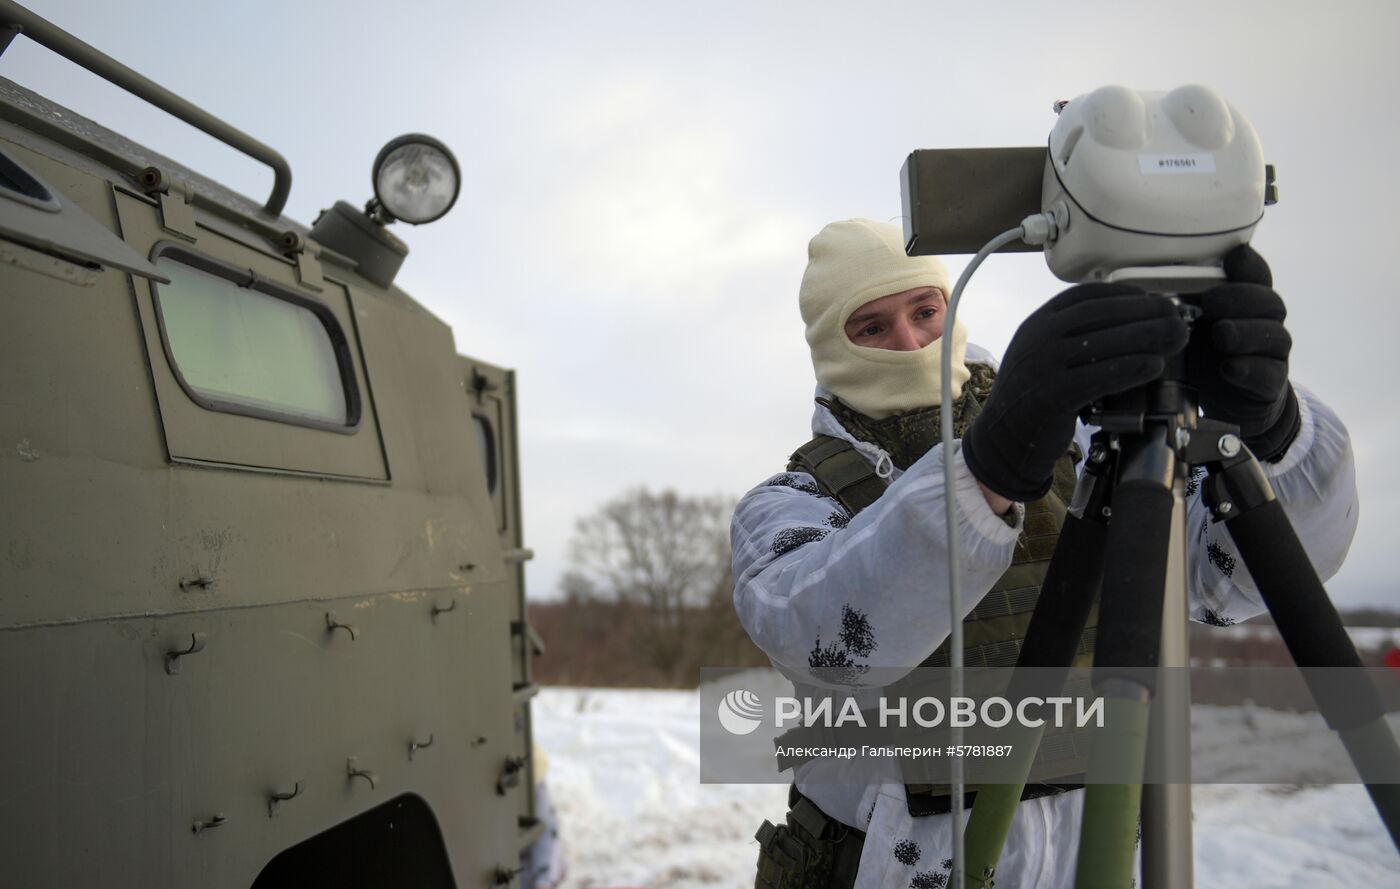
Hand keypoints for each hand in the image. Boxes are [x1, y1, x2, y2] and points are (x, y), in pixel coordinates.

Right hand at [963, 282, 1187, 501]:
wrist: (1003, 439)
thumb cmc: (1033, 397)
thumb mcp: (1043, 355)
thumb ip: (1073, 337)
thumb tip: (1131, 323)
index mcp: (1037, 323)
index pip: (1086, 296)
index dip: (1125, 294)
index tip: (1153, 298)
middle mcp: (1037, 338)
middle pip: (1100, 314)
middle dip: (1144, 312)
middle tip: (1176, 317)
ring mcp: (1042, 365)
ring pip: (1104, 342)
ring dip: (1147, 337)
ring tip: (1176, 337)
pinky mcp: (1052, 395)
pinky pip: (1100, 376)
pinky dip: (1131, 368)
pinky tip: (1154, 365)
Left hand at [1185, 245, 1299, 460]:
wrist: (1226, 401)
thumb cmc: (1202, 355)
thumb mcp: (1188, 328)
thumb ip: (1181, 306)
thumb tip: (1148, 286)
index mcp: (1247, 303)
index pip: (1258, 277)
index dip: (1249, 266)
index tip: (1231, 258)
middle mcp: (1266, 324)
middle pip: (1270, 302)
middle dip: (1241, 299)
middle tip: (1210, 304)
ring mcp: (1272, 355)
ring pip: (1275, 337)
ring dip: (1246, 333)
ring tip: (1222, 334)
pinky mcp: (1270, 384)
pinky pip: (1270, 374)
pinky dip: (1250, 369)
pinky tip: (1229, 368)